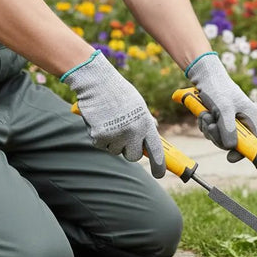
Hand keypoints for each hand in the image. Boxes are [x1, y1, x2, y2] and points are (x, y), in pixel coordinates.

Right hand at [62, 51, 165, 176]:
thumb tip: (154, 128)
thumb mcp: (139, 105)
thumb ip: (146, 120)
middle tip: (123, 138)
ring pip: (115, 151)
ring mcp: (116, 135)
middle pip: (133, 156)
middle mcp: (133, 132)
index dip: (159, 164)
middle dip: (128, 150)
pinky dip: (98, 136)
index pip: (156, 150)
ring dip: (112, 141)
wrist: (97, 83)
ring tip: (109, 121)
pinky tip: (99, 121)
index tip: (159, 173)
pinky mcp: (99, 136)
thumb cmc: (118, 92)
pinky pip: (100, 145)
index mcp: (145, 124)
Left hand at [186, 53, 256, 162]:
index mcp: (249, 116)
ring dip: (209, 130)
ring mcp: (230, 120)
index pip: (253, 141)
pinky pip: (213, 131)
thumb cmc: (217, 88)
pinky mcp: (220, 119)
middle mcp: (242, 120)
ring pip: (220, 137)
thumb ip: (227, 128)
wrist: (204, 76)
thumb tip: (230, 146)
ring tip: (205, 115)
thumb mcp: (223, 108)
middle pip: (233, 142)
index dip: (244, 152)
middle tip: (210, 126)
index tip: (230, 158)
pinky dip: (205, 126)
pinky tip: (203, 115)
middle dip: (218, 136)